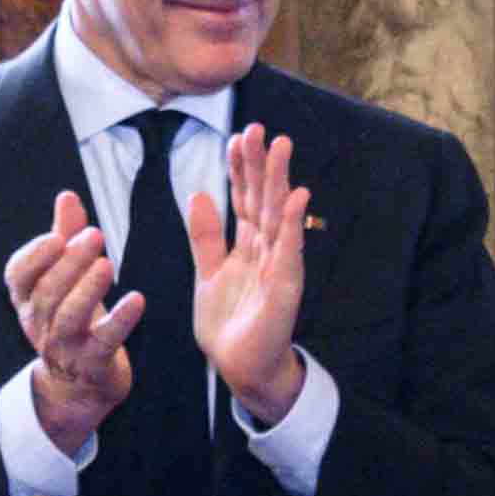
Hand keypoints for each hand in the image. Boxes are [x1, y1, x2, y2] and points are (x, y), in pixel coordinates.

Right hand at [4, 194, 141, 455]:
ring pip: (69, 316)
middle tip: (95, 236)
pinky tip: (137, 299)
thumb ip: (65, 237)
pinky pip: (105, 340)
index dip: (34, 255)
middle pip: (46, 292)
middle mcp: (39, 324)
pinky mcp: (93, 362)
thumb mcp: (65, 279)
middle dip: (69, 262)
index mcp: (27, 300)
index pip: (18, 276)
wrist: (79, 383)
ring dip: (87, 288)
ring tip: (108, 264)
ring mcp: (64, 346)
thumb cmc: (72, 320)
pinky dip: (121, 320)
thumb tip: (67, 196)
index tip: (57, 236)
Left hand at [182, 127, 312, 427]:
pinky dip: (290, 223)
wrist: (239, 367)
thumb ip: (205, 237)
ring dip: (279, 180)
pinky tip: (294, 195)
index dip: (239, 169)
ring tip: (280, 146)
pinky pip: (288, 249)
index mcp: (246, 244)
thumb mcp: (208, 274)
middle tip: (258, 128)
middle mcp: (266, 249)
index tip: (236, 137)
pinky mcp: (285, 287)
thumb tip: (199, 194)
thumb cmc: (229, 323)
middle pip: (262, 198)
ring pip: (277, 215)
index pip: (243, 198)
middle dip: (260, 164)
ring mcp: (278, 265)